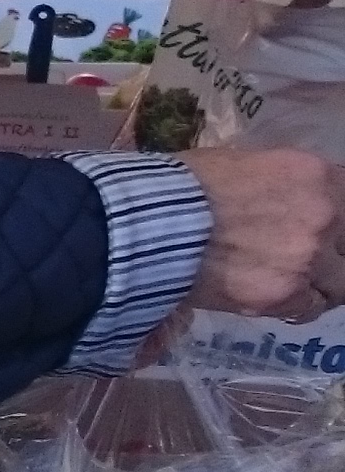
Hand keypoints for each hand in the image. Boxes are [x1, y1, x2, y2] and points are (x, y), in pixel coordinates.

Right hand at [180, 148, 344, 319]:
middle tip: (307, 258)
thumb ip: (281, 185)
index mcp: (316, 175)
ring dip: (321, 282)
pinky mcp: (285, 293)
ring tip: (293, 283)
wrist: (146, 224)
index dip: (338, 221)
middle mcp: (325, 215)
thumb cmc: (182, 186)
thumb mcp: (242, 164)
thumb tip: (287, 200)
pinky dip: (297, 305)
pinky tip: (275, 298)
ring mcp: (309, 257)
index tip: (327, 231)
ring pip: (341, 281)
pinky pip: (311, 307)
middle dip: (333, 252)